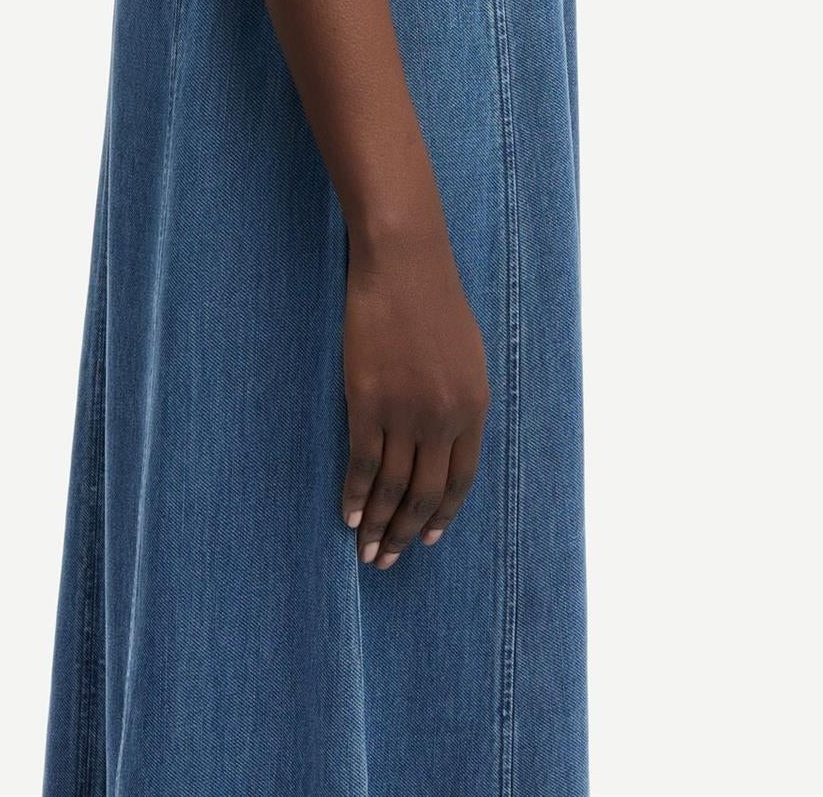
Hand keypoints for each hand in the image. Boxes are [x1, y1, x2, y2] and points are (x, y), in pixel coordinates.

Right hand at [340, 219, 490, 569]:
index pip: (460, 479)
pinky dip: (356, 495)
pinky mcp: (368, 400)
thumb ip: (460, 398)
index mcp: (473, 406)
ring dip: (379, 524)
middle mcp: (444, 417)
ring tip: (366, 552)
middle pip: (426, 493)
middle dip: (406, 532)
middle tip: (388, 561)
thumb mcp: (467, 353)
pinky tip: (348, 515)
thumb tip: (448, 437)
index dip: (442, 515)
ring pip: (394, 486)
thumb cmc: (435, 298)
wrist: (404, 261)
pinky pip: (364, 463)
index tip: (427, 539)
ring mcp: (406, 411)